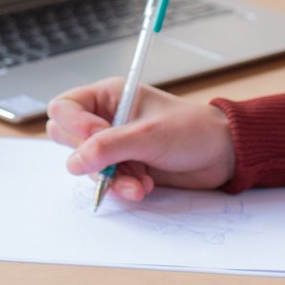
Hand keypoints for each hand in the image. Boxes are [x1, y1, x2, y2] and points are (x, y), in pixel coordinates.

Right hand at [46, 80, 236, 200]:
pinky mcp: (123, 168)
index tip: (98, 137)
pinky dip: (122, 188)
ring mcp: (113, 145)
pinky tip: (144, 186)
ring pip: (86, 166)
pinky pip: (104, 182)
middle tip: (117, 162)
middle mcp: (105, 119)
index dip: (75, 125)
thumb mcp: (149, 135)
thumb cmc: (191, 130)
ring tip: (140, 182)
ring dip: (111, 179)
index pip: (64, 108)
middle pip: (68, 140)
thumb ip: (109, 147)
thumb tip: (75, 163)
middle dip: (92, 158)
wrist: (221, 155)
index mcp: (108, 96)